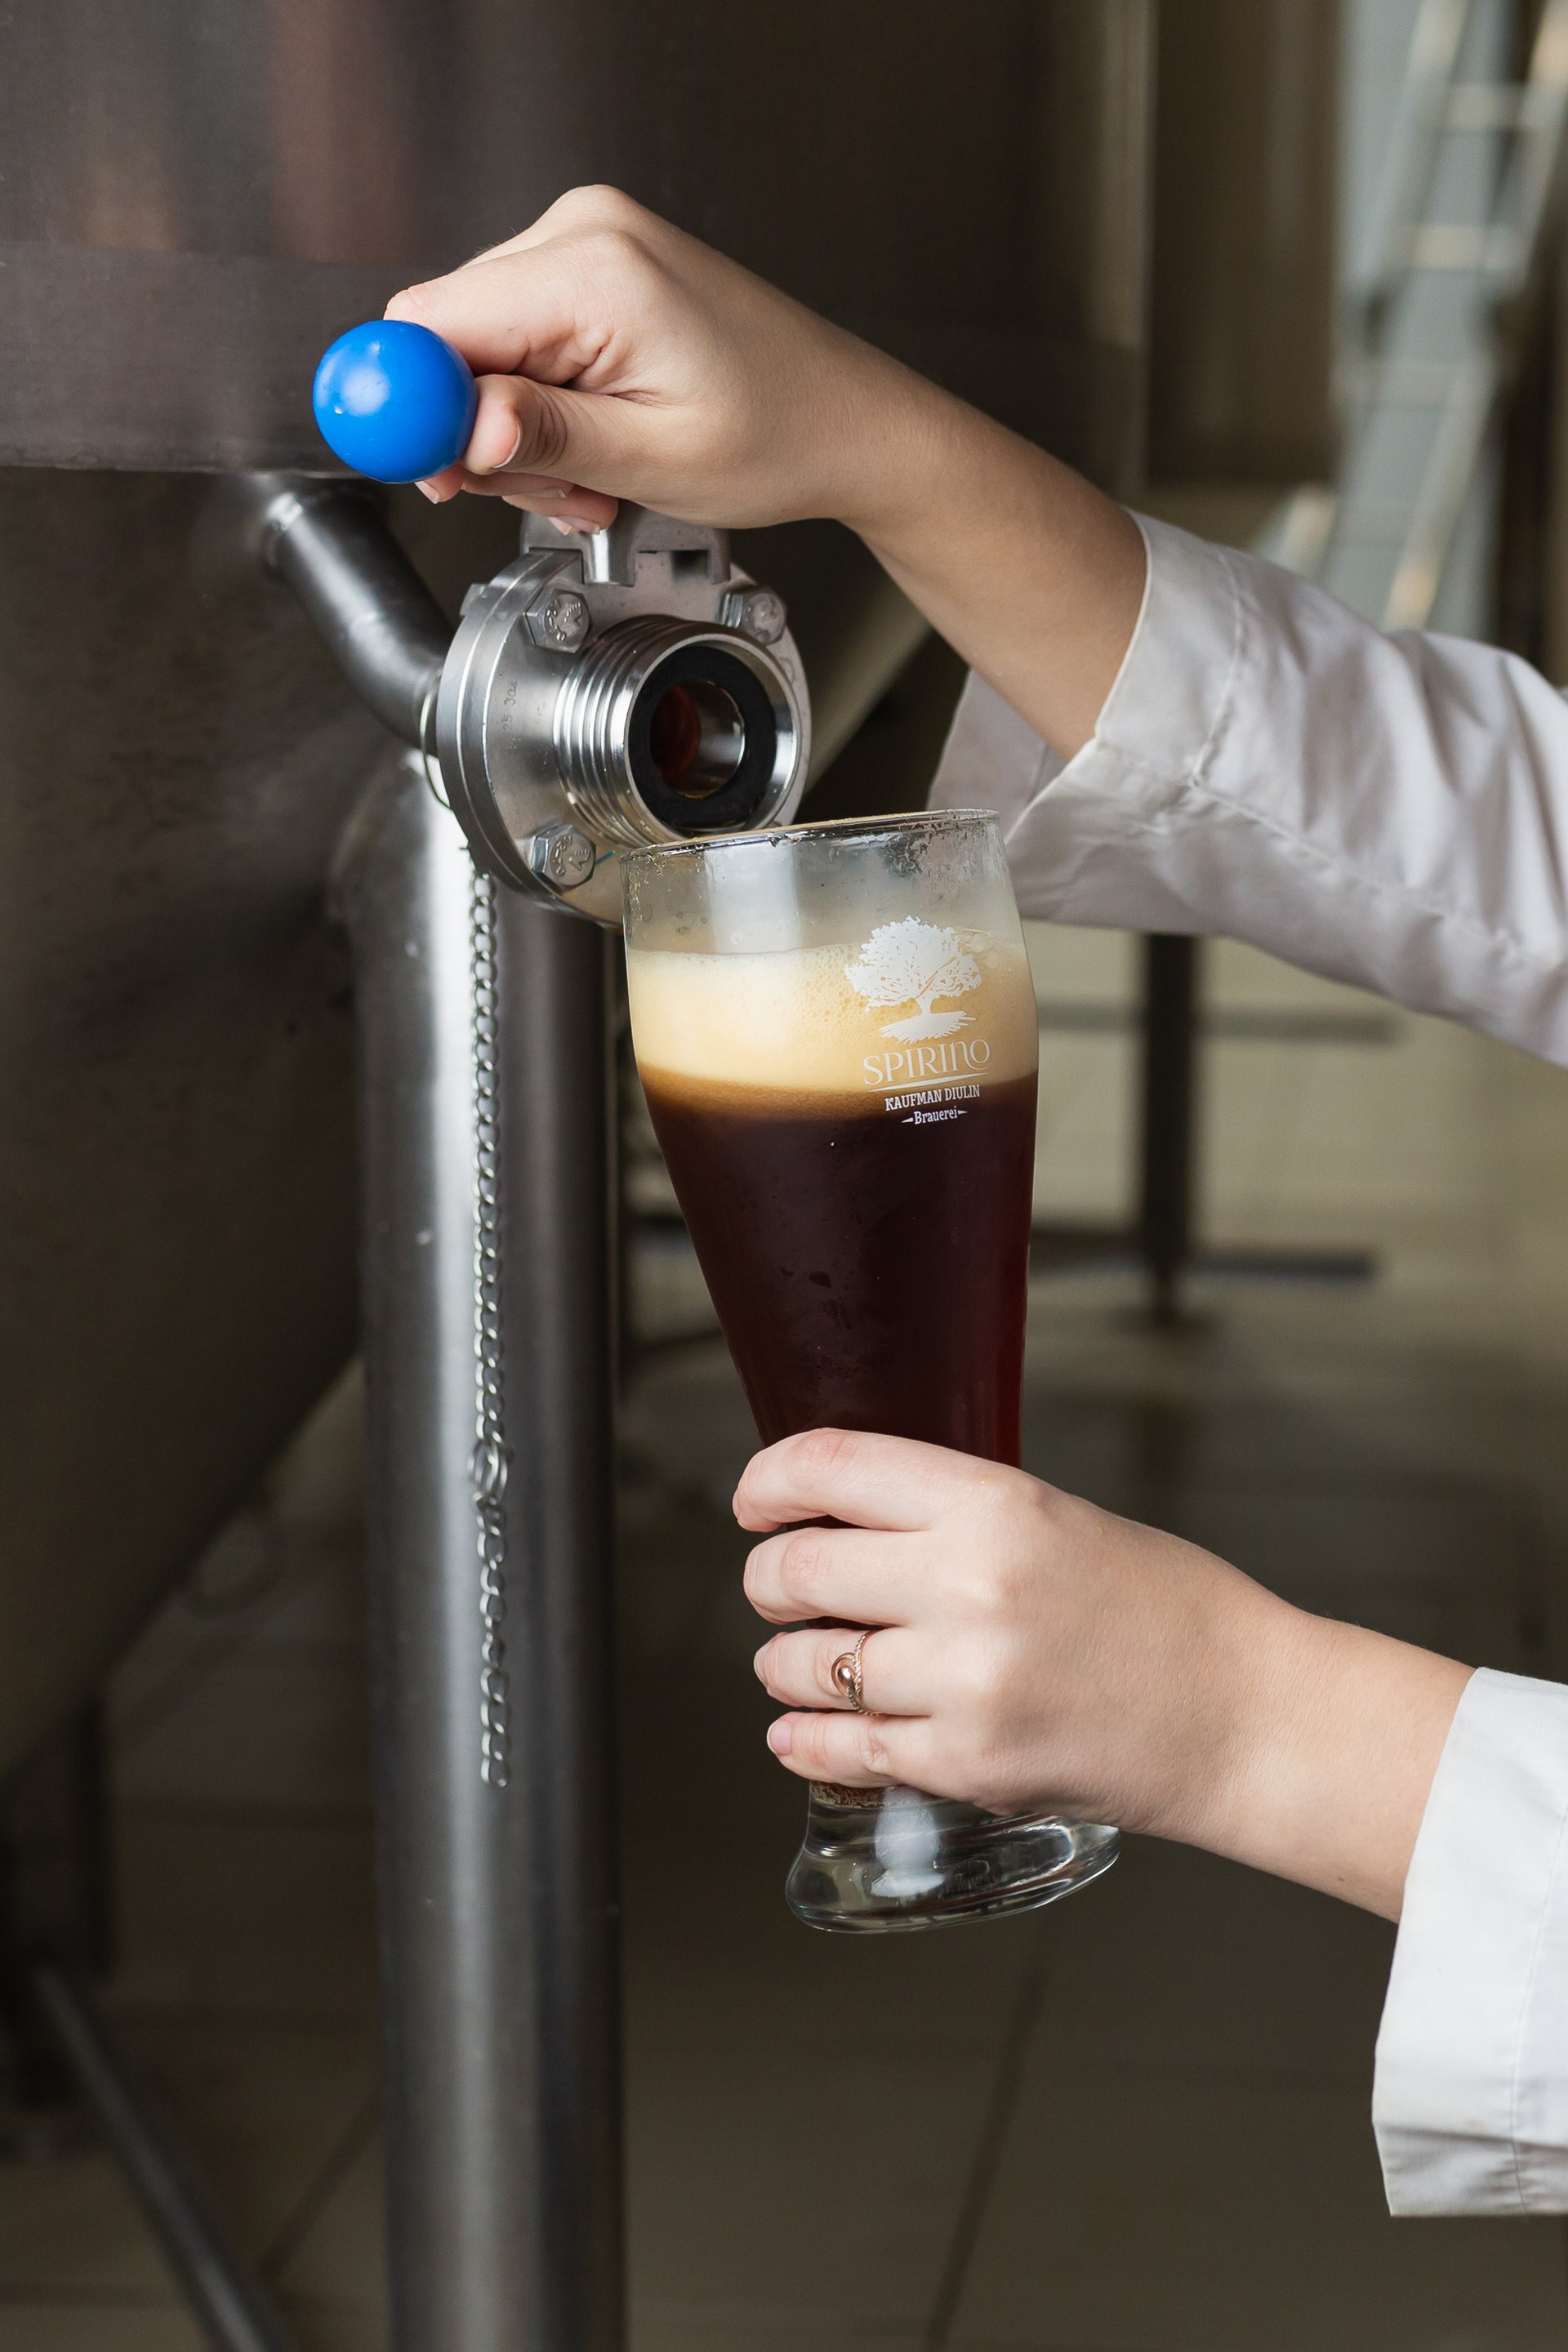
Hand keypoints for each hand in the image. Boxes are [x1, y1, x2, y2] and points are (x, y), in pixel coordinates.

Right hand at [385, 184, 925, 536]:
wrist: (846, 422)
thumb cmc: (780, 436)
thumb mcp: (652, 460)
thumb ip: (543, 438)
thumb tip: (455, 433)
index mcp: (596, 268)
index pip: (434, 323)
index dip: (416, 408)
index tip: (438, 472)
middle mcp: (582, 233)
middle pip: (449, 338)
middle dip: (481, 434)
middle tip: (559, 491)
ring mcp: (587, 244)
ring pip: (481, 352)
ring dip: (520, 435)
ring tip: (598, 473)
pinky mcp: (592, 270)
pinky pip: (521, 345)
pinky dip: (544, 411)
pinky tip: (598, 442)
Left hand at [737, 1429, 1471, 1918]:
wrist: (1242, 1713)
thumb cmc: (1162, 1609)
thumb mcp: (1055, 1518)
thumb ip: (948, 1515)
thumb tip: (839, 1516)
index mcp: (992, 1504)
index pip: (828, 1468)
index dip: (768, 1481)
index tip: (756, 1500)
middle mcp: (968, 1587)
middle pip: (795, 1571)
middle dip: (769, 1581)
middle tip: (778, 1590)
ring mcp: (965, 1683)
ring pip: (804, 1666)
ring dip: (784, 1664)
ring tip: (802, 1662)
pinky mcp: (969, 1765)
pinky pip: (843, 1749)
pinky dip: (805, 1739)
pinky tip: (797, 1730)